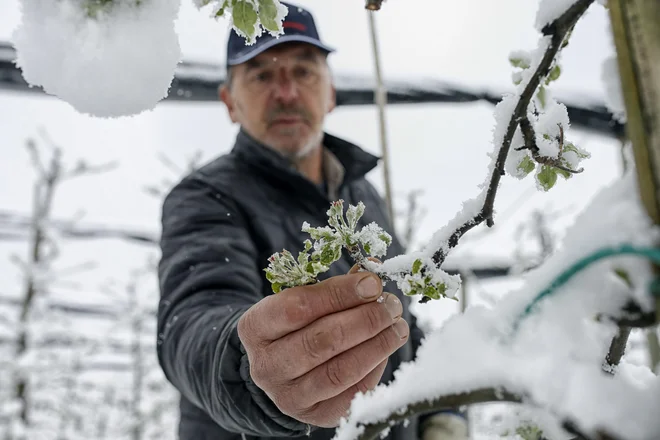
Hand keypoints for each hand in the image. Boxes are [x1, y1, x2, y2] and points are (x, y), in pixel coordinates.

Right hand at [237, 269, 408, 427]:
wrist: (280, 370)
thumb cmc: (295, 326)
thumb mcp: (301, 300)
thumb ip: (334, 288)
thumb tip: (371, 273)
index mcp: (255, 327)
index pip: (298, 307)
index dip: (339, 294)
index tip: (372, 282)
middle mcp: (266, 365)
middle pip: (322, 340)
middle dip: (365, 319)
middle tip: (391, 305)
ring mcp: (289, 396)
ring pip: (340, 371)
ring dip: (377, 345)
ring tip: (397, 326)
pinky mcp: (315, 415)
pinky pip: (353, 393)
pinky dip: (375, 368)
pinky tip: (385, 349)